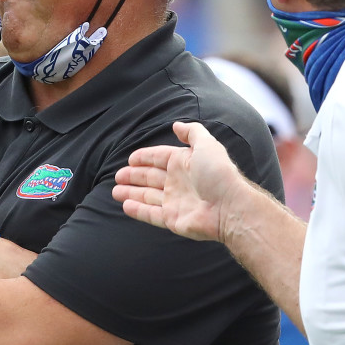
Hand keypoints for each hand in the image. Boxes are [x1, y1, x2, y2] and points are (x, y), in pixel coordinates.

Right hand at [113, 121, 247, 241]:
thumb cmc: (219, 174)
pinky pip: (150, 214)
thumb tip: (176, 125)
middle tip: (117, 175)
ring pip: (147, 196)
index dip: (144, 158)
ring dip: (131, 193)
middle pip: (150, 177)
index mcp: (184, 163)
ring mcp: (174, 202)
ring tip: (115, 190)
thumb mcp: (207, 144)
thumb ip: (192, 132)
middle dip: (134, 176)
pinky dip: (137, 210)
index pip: (159, 158)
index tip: (130, 159)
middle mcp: (178, 182)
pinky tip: (125, 205)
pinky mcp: (172, 220)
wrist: (229, 207)